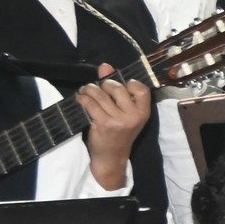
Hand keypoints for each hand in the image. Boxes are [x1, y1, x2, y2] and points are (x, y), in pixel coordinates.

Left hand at [78, 65, 152, 190]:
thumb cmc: (120, 132)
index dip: (128, 83)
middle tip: (97, 88)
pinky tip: (80, 100)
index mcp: (143, 112)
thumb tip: (105, 66)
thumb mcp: (125, 113)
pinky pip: (90, 104)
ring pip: (100, 95)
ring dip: (88, 89)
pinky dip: (82, 99)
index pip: (141, 89)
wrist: (112, 157)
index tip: (119, 86)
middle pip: (116, 88)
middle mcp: (133, 115)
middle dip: (103, 84)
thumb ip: (117, 88)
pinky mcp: (104, 124)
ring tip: (84, 91)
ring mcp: (119, 120)